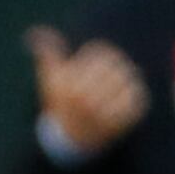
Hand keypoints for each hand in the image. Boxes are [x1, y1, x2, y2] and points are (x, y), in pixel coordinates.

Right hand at [28, 26, 147, 156]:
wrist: (69, 141)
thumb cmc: (60, 103)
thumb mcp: (50, 79)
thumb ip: (47, 53)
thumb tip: (36, 32)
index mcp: (71, 85)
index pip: (101, 54)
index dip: (106, 52)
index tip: (107, 56)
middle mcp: (86, 100)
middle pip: (117, 66)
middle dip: (119, 64)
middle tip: (121, 66)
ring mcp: (104, 113)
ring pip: (129, 81)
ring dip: (131, 77)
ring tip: (129, 77)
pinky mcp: (120, 124)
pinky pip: (137, 101)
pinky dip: (137, 94)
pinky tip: (131, 93)